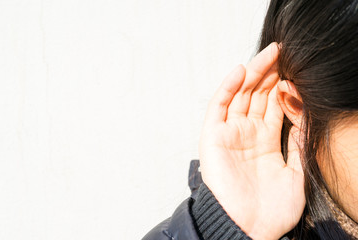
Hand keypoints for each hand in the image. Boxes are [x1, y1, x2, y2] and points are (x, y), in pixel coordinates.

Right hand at [198, 42, 304, 239]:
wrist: (247, 228)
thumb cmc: (270, 209)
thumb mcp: (296, 172)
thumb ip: (298, 142)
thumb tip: (304, 113)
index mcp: (265, 141)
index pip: (273, 106)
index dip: (284, 86)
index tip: (296, 68)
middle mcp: (247, 134)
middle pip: (258, 96)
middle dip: (271, 73)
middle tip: (284, 52)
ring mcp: (229, 133)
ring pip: (241, 95)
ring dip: (254, 74)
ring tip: (269, 54)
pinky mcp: (213, 136)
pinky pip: (219, 106)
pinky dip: (228, 87)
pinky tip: (241, 71)